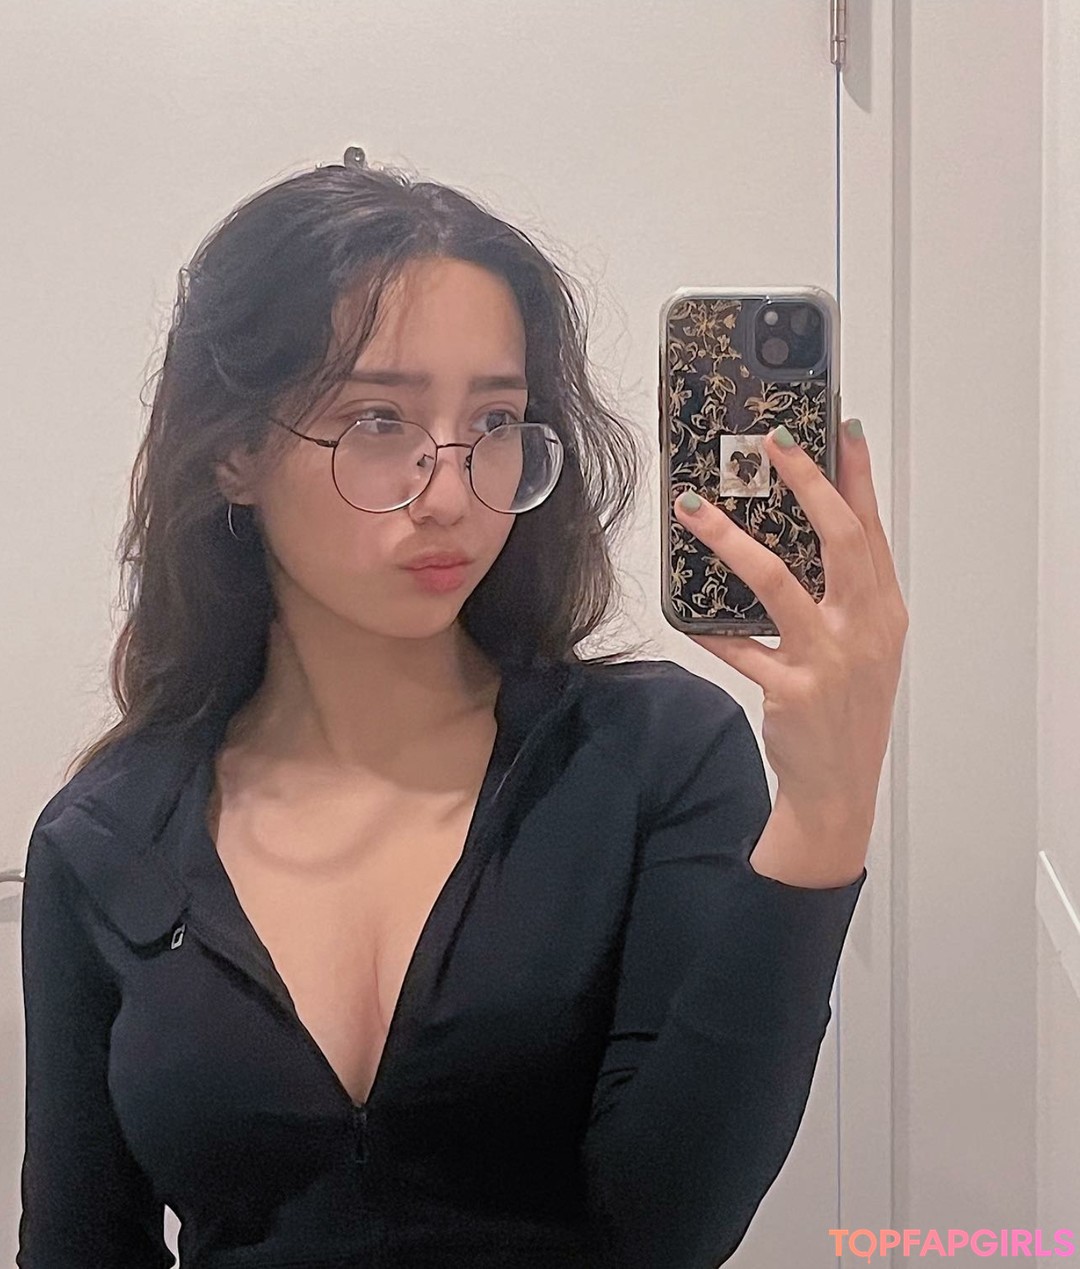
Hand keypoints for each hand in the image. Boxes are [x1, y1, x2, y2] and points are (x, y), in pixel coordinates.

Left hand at [673, 420, 907, 836]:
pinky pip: (742, 649)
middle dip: (809, 482)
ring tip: (697, 508)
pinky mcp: (792, 691)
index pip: (872, 529)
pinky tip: (683, 611)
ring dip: (733, 541)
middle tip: (775, 442)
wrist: (838, 786)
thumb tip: (799, 534)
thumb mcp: (863, 646)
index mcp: (883, 611)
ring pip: (778, 583)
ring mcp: (829, 660)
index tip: (844, 429)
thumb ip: (842, 594)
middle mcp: (864, 629)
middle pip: (840, 540)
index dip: (858, 477)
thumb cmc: (846, 709)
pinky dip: (712, 629)